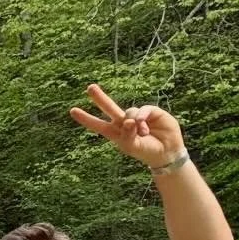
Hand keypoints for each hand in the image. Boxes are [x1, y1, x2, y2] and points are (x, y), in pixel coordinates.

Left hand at [69, 83, 185, 168]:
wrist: (166, 151)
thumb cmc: (146, 151)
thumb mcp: (133, 147)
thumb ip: (127, 135)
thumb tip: (129, 120)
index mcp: (115, 132)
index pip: (98, 125)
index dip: (86, 118)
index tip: (72, 111)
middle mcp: (124, 122)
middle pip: (109, 107)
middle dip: (100, 97)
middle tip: (90, 87)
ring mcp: (137, 116)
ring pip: (129, 112)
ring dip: (136, 124)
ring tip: (144, 134)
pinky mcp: (150, 111)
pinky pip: (143, 109)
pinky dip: (142, 117)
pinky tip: (146, 126)